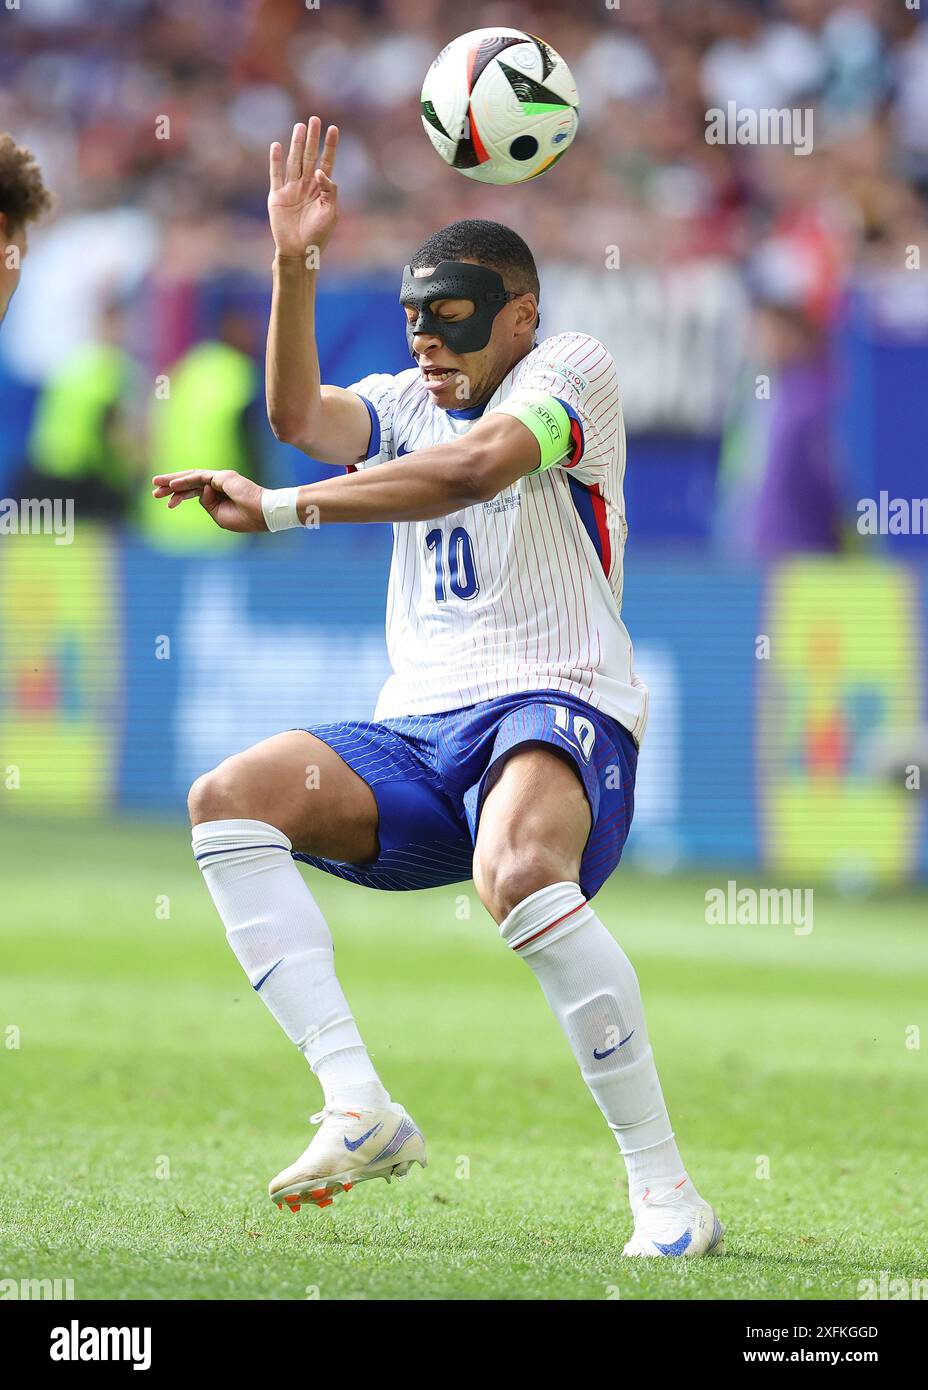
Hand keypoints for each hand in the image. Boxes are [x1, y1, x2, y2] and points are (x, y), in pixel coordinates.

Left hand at [151, 470, 266, 531]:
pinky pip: (199, 478)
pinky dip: (185, 481)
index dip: (179, 496)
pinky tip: (172, 485)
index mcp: (218, 495)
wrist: (263, 513)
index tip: (168, 505)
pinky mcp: (221, 477)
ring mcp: (219, 479)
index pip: (194, 492)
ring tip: (156, 484)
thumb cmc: (245, 518)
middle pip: (189, 483)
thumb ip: (207, 505)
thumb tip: (198, 495)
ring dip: (173, 481)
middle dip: (170, 486)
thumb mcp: (220, 516)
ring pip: (191, 477)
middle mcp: (217, 484)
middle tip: (154, 490)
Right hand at [268, 117, 338, 260]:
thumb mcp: (330, 212)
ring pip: (294, 161)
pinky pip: (276, 174)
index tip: (333, 129)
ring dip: (296, 144)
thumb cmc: (318, 235)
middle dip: (313, 139)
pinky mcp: (277, 196)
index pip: (327, 162)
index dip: (330, 146)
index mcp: (321, 190)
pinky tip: (276, 145)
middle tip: (314, 119)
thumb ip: (329, 190)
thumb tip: (321, 170)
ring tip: (299, 127)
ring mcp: (291, 189)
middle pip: (310, 157)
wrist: (299, 251)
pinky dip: (275, 160)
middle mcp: (306, 186)